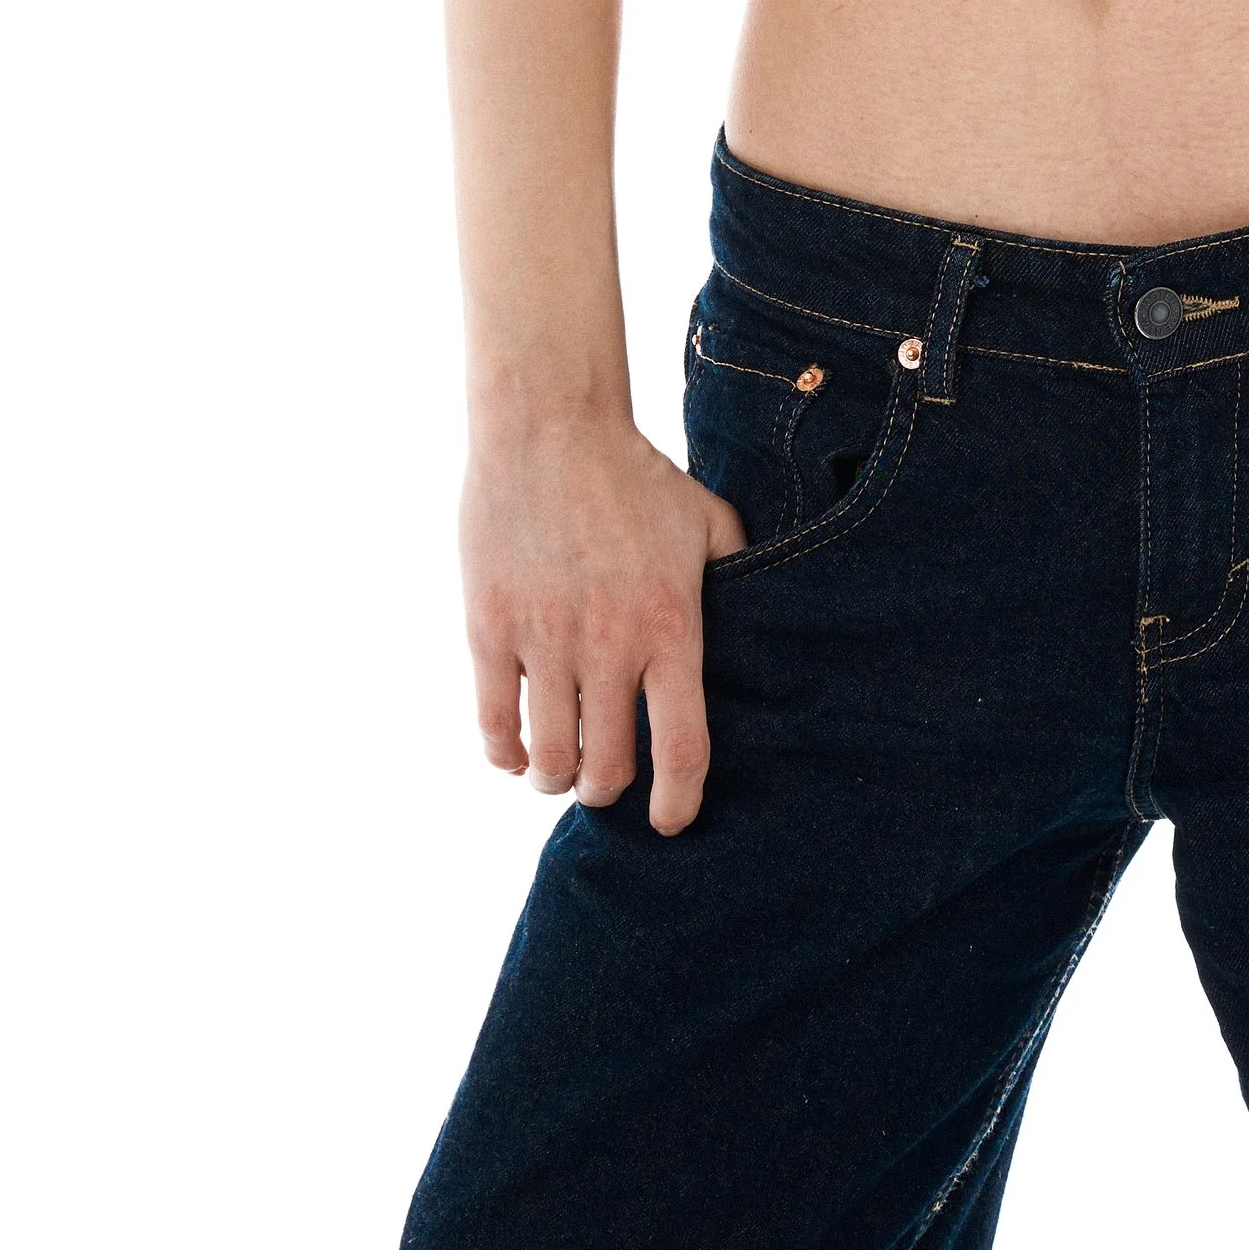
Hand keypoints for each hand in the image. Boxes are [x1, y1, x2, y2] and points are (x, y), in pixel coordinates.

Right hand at [461, 415, 745, 835]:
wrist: (551, 425)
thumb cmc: (636, 475)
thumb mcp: (707, 521)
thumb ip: (736, 578)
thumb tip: (759, 626)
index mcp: (671, 626)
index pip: (682, 748)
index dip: (679, 804)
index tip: (670, 823)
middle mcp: (609, 645)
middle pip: (609, 769)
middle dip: (610, 793)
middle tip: (608, 783)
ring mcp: (544, 640)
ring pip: (549, 760)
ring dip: (557, 781)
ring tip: (562, 771)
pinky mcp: (489, 629)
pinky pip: (493, 724)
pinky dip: (505, 755)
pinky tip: (516, 751)